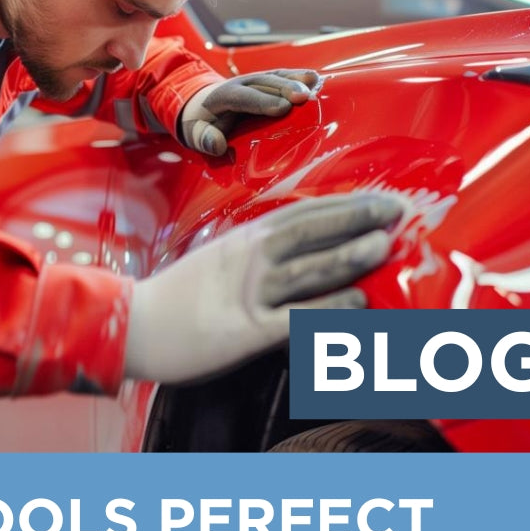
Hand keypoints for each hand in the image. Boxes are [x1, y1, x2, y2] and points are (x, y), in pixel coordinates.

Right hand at [124, 192, 403, 384]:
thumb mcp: (217, 263)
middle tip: (397, 211)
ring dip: (347, 256)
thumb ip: (255, 256)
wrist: (132, 326)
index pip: (302, 214)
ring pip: (306, 271)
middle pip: (309, 233)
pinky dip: (328, 310)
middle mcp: (249, 260)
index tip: (380, 199)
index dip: (344, 205)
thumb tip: (299, 253)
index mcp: (243, 240)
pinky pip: (295, 319)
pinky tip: (358, 302)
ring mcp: (248, 294)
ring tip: (385, 245)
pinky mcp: (245, 331)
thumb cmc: (176, 298)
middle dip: (356, 220)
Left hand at [180, 69, 322, 156]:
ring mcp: (254, 80)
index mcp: (222, 95)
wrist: (201, 105)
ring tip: (315, 84)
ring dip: (295, 79)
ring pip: (276, 76)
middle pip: (264, 83)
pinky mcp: (266, 82)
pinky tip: (316, 80)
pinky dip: (298, 77)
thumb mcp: (194, 134)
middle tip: (304, 97)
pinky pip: (282, 77)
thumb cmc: (200, 124)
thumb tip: (217, 146)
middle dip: (285, 88)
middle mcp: (240, 83)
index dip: (263, 101)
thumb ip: (203, 139)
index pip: (243, 97)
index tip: (283, 108)